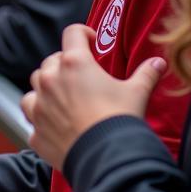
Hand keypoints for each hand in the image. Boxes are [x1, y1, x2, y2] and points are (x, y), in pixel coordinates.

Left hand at [21, 24, 165, 171]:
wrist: (106, 158)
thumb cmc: (119, 120)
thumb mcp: (137, 93)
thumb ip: (146, 74)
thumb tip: (158, 63)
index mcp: (74, 63)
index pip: (72, 33)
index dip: (83, 34)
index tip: (91, 42)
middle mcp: (50, 79)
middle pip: (51, 61)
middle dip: (65, 65)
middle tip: (82, 77)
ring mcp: (39, 104)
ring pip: (36, 85)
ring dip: (47, 87)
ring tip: (65, 97)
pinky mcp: (35, 128)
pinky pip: (32, 116)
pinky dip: (40, 115)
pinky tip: (55, 121)